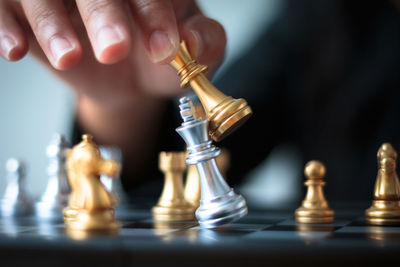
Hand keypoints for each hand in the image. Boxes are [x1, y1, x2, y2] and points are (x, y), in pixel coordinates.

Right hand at [0, 0, 225, 176]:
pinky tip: (17, 49)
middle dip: (102, 12)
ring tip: (70, 57)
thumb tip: (194, 38)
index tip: (163, 47)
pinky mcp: (28, 11)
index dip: (152, 10)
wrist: (134, 81)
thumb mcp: (192, 56)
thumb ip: (205, 42)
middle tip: (115, 49)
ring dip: (51, 20)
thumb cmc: (162, 61)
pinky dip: (5, 25)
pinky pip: (6, 6)